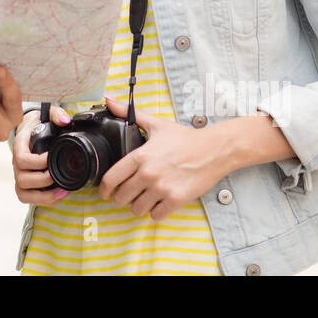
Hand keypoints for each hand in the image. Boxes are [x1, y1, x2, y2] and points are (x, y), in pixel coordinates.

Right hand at [10, 103, 71, 204]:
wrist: (29, 131)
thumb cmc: (37, 124)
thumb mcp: (45, 114)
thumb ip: (56, 113)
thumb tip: (65, 121)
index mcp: (19, 145)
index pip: (21, 158)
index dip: (36, 161)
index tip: (51, 157)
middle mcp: (16, 163)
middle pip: (22, 178)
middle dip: (43, 180)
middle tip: (59, 175)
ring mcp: (19, 175)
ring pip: (23, 192)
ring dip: (43, 195)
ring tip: (63, 191)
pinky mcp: (24, 185)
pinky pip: (27, 198)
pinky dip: (43, 200)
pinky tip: (58, 195)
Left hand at [97, 95, 229, 220]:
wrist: (213, 150)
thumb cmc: (185, 139)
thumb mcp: (156, 124)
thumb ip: (129, 113)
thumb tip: (109, 101)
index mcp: (140, 156)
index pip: (111, 179)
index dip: (104, 189)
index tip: (105, 193)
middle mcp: (148, 174)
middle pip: (122, 198)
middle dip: (123, 198)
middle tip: (129, 194)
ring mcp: (162, 188)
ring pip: (137, 209)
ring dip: (139, 206)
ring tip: (145, 198)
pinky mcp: (176, 200)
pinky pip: (156, 216)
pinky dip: (156, 212)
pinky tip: (159, 203)